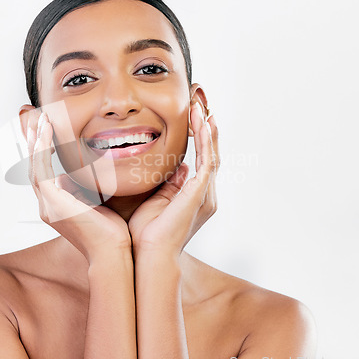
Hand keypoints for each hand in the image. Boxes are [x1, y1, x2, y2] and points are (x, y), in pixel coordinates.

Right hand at [28, 112, 131, 263]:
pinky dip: (41, 148)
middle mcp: (47, 204)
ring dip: (36, 140)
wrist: (113, 251)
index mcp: (56, 206)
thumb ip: (89, 188)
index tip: (45, 130)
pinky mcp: (52, 201)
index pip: (44, 172)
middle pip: (33, 166)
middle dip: (33, 142)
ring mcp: (47, 204)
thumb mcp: (98, 202)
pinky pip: (41, 168)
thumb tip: (90, 172)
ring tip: (40, 119)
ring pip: (34, 165)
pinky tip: (45, 131)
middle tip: (35, 120)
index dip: (42, 151)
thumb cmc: (111, 232)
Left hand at [128, 103, 219, 257]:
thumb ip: (171, 184)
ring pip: (211, 153)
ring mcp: (205, 194)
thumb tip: (180, 167)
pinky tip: (201, 122)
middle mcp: (205, 194)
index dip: (200, 138)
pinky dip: (205, 140)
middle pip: (211, 153)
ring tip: (201, 106)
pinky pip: (207, 161)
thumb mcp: (158, 200)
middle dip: (206, 128)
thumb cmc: (147, 233)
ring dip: (206, 129)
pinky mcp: (200, 193)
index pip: (201, 160)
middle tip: (201, 104)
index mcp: (195, 196)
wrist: (149, 254)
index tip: (194, 117)